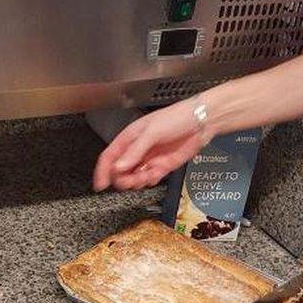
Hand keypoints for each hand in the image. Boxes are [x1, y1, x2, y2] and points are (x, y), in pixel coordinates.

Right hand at [93, 99, 209, 190]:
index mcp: (130, 137)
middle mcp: (137, 150)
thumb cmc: (177, 117)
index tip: (100, 185)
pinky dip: (150, 180)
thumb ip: (134, 151)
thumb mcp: (151, 132)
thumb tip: (119, 167)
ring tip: (145, 176)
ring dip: (137, 181)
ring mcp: (149, 159)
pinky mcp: (161, 167)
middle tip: (130, 181)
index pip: (109, 157)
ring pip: (134, 178)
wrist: (201, 122)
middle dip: (123, 179)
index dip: (102, 172)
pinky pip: (149, 179)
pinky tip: (155, 174)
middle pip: (120, 171)